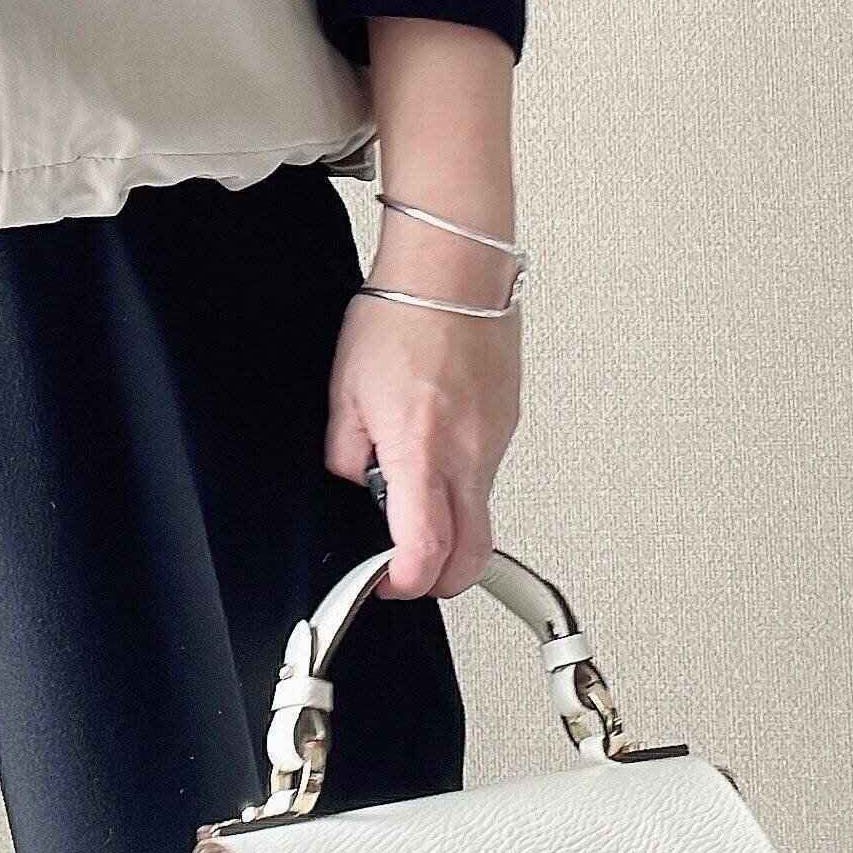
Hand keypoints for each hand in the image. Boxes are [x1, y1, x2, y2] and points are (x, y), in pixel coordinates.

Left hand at [322, 235, 522, 601]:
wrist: (452, 270)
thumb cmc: (401, 316)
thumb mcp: (344, 391)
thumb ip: (348, 452)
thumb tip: (361, 482)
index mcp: (422, 451)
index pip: (426, 549)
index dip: (405, 582)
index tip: (387, 582)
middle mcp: (468, 454)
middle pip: (473, 556)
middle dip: (441, 579)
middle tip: (407, 567)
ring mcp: (495, 440)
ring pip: (481, 512)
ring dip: (450, 521)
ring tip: (412, 481)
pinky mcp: (508, 422)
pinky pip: (485, 470)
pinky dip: (460, 478)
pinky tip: (435, 441)